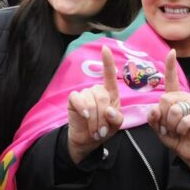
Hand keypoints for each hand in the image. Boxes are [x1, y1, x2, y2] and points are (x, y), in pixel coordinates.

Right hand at [66, 46, 123, 163]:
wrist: (87, 141)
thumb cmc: (103, 130)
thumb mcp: (115, 126)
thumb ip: (117, 118)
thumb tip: (109, 111)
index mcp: (110, 94)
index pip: (109, 76)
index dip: (108, 62)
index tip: (105, 48)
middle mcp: (97, 90)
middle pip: (102, 96)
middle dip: (103, 117)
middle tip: (102, 132)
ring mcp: (84, 94)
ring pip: (91, 102)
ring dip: (93, 120)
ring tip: (95, 132)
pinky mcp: (73, 99)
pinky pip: (78, 99)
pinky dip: (82, 109)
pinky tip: (83, 116)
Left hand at [147, 50, 189, 183]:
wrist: (188, 150)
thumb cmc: (173, 135)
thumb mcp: (158, 127)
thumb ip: (153, 118)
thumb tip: (153, 109)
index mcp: (174, 98)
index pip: (172, 79)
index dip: (171, 66)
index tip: (172, 51)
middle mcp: (184, 98)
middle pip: (165, 99)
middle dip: (162, 117)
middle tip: (169, 126)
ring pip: (174, 111)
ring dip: (171, 125)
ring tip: (176, 130)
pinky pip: (183, 121)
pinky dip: (179, 130)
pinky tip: (184, 132)